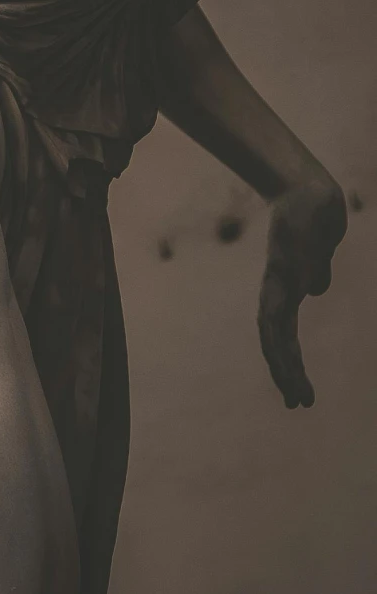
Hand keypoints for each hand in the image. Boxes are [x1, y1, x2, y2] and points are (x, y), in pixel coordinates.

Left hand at [258, 171, 345, 406]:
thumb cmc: (312, 217)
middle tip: (296, 404)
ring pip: (273, 331)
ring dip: (283, 365)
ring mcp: (279, 280)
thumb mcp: (319, 254)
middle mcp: (278, 289)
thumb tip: (316, 290)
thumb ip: (315, 272)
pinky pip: (275, 308)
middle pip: (276, 339)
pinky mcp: (282, 270)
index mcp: (286, 289)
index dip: (288, 361)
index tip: (297, 390)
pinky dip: (276, 337)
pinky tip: (281, 359)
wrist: (309, 188)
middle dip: (286, 372)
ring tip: (297, 394)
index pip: (283, 333)